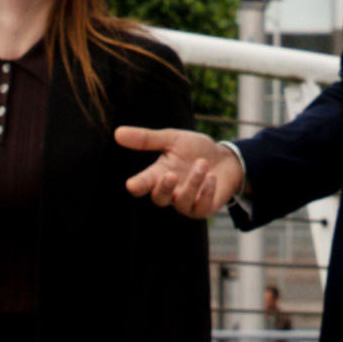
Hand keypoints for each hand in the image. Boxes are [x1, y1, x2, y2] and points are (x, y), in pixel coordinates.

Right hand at [116, 126, 243, 218]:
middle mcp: (170, 191)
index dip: (138, 185)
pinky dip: (206, 192)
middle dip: (164, 188)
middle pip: (160, 199)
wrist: (224, 159)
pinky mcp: (203, 208)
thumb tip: (117, 133)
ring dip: (193, 182)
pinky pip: (201, 207)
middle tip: (170, 174)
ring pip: (182, 202)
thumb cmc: (195, 150)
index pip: (143, 184)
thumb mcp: (173, 139)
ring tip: (202, 164)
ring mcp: (186, 202)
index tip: (132, 185)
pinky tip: (212, 178)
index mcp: (159, 174)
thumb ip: (147, 139)